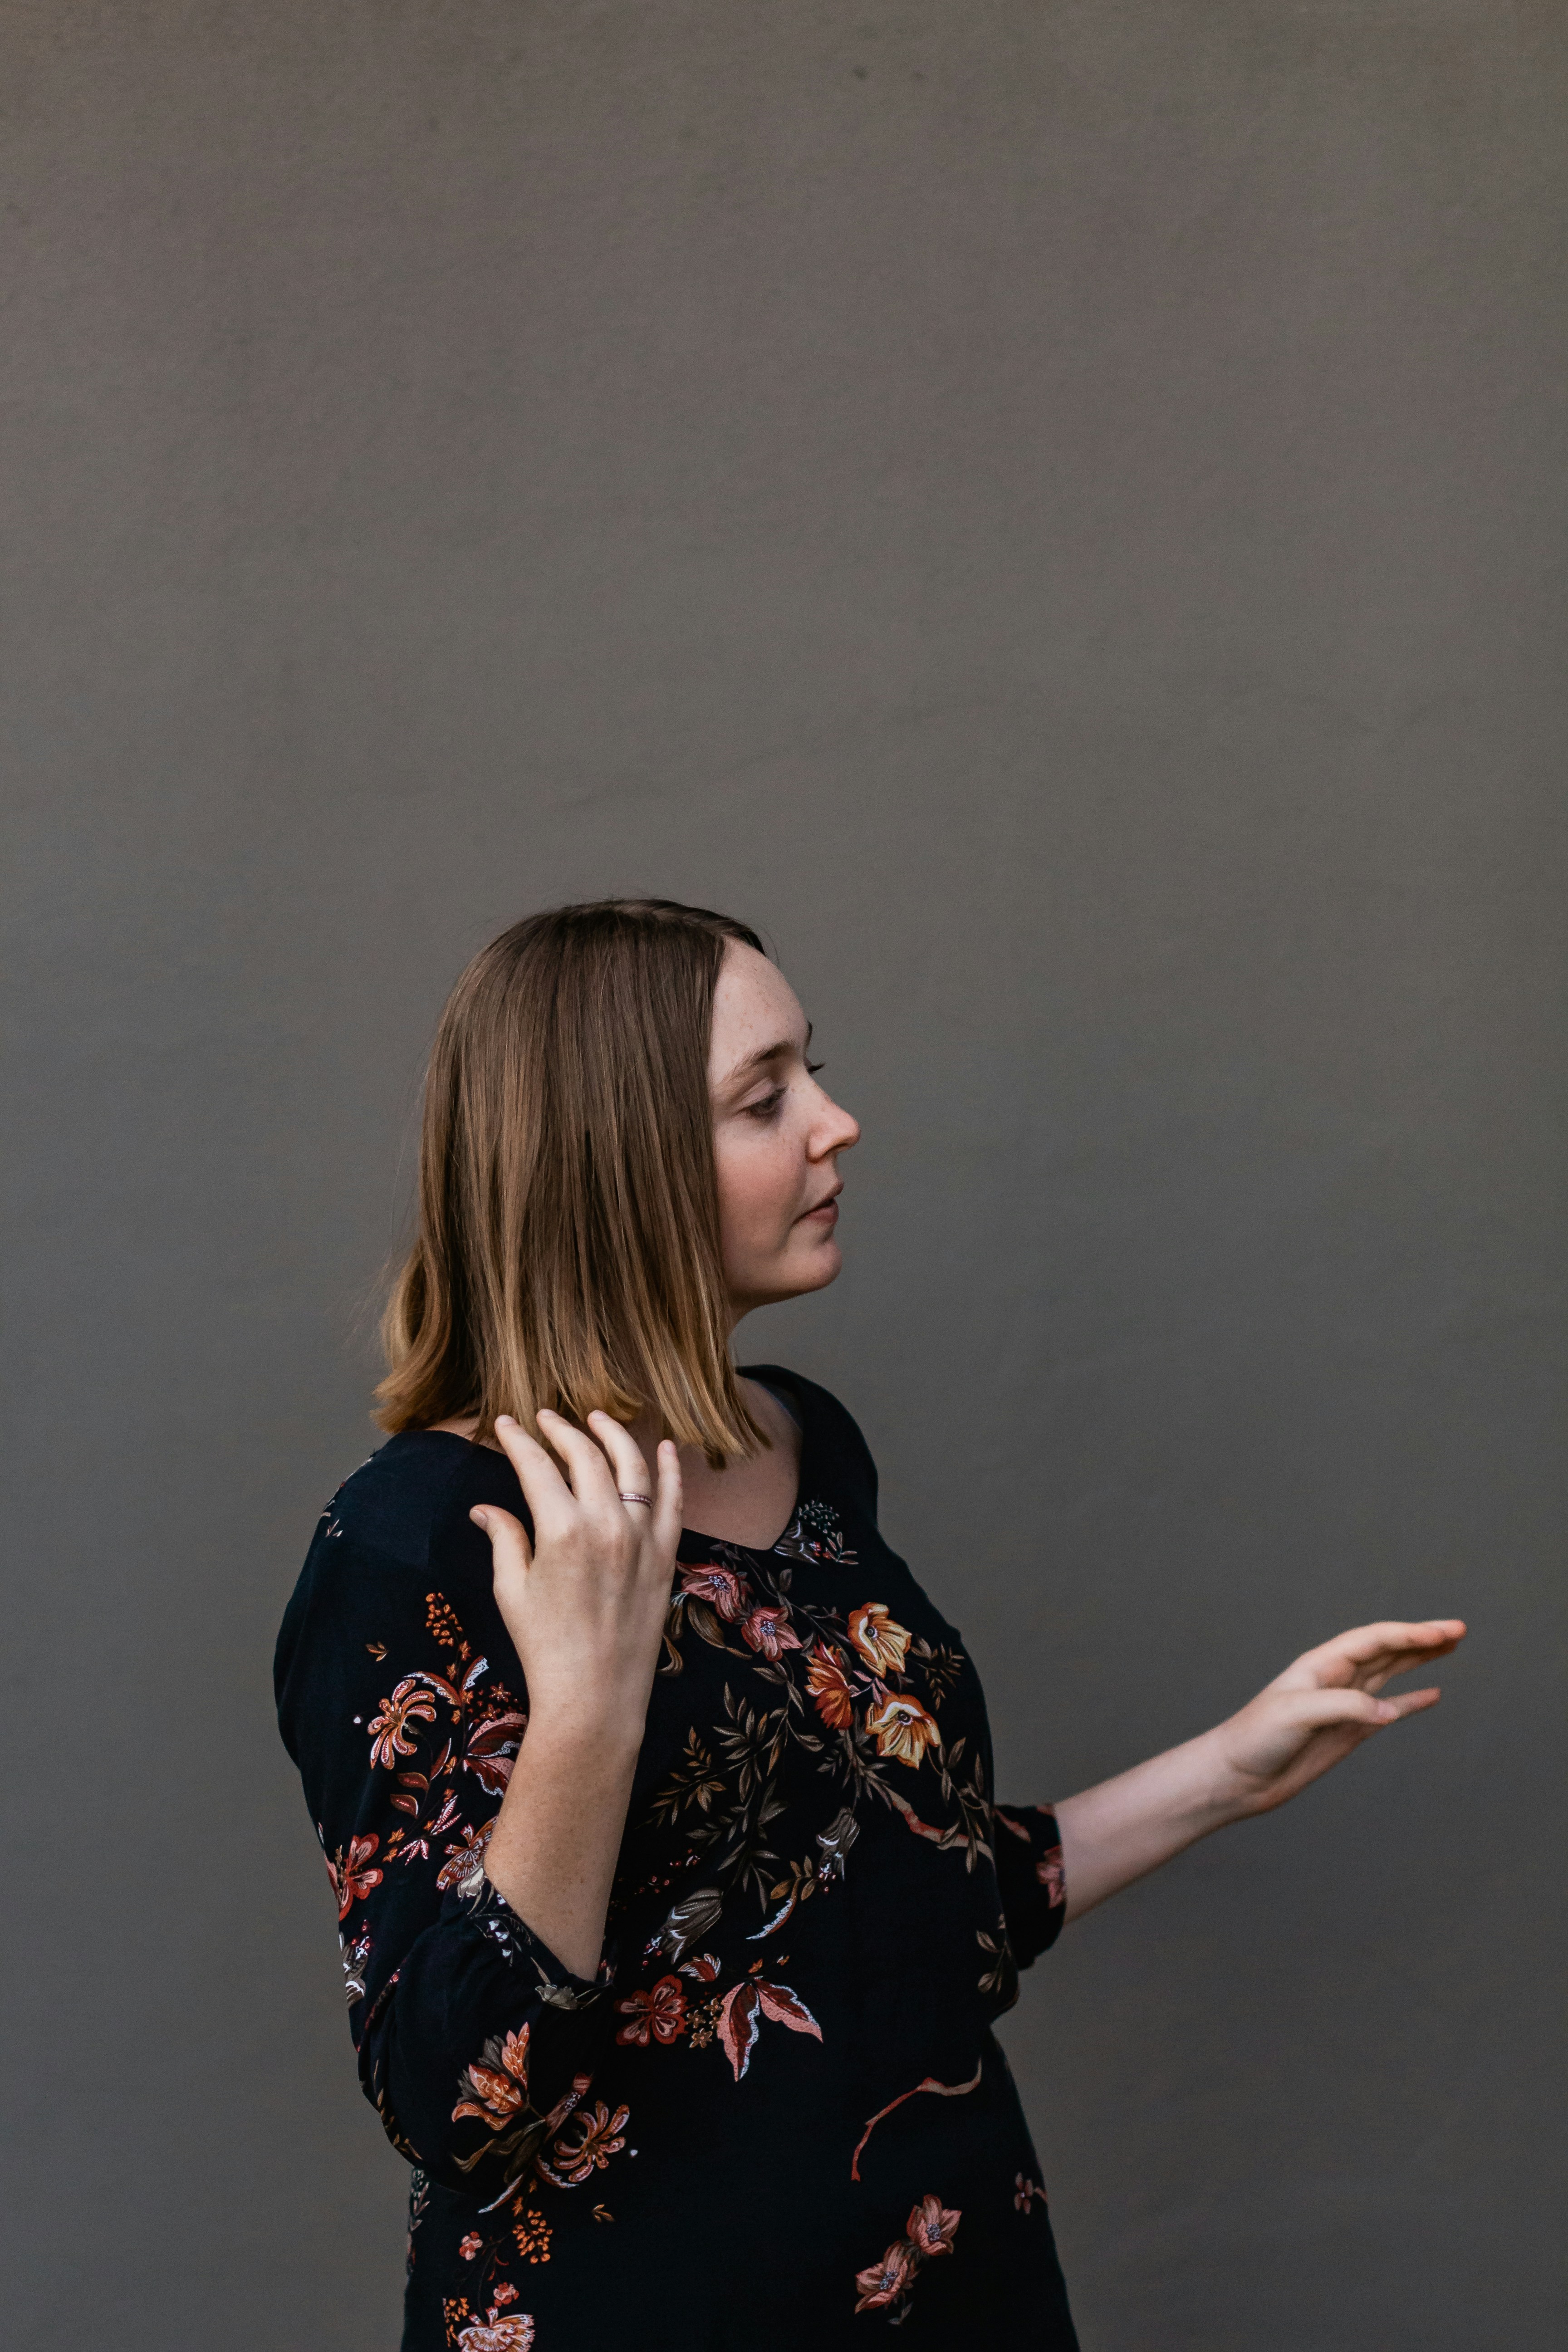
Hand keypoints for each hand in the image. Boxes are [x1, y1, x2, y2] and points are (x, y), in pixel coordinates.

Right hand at [470, 1409, 682, 1752]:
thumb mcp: (511, 1590)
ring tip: (597, 1417)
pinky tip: (665, 1447)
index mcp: (561, 1530)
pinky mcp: (665, 1556)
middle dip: (562, 1430)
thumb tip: (485, 1507)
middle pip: (585, 1456)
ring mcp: (642, 1538)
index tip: (507, 1424)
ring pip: (633, 1467)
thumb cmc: (545, 1646)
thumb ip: (504, 1538)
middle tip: (546, 1417)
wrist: (594, 1696)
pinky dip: (671, 1470)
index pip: (537, 1466)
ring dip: (613, 1435)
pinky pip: (674, 1501)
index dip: (519, 1440)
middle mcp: (606, 1524)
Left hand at [1210, 1617, 1467, 1817]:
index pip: (1374, 1639)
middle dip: (1422, 1639)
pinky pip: (1389, 1711)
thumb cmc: (1256, 1738)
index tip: (1444, 1631)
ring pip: (1390, 1673)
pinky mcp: (1349, 1732)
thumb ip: (1344, 1707)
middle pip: (1387, 1650)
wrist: (1239, 1776)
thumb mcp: (1296, 1715)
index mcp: (1321, 1665)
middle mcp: (1336, 1679)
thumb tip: (1388, 1711)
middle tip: (1460, 1630)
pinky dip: (1412, 1701)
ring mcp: (1345, 1705)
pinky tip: (1433, 1694)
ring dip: (1419, 1660)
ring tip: (1450, 1646)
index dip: (1410, 1633)